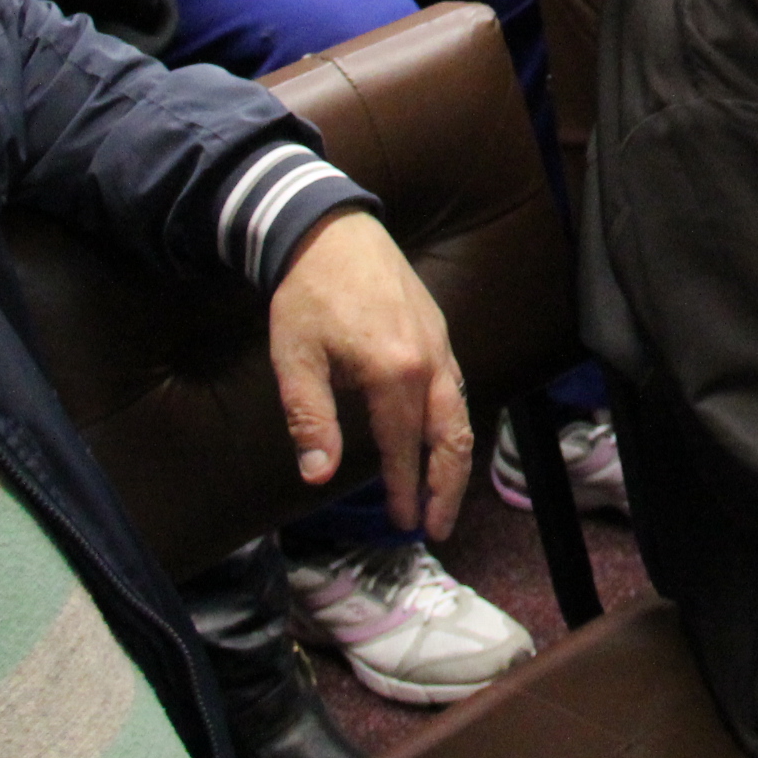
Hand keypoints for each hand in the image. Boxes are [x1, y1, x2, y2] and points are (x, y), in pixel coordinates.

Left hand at [266, 208, 473, 541]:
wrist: (332, 232)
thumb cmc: (307, 296)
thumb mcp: (295, 360)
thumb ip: (310, 419)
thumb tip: (319, 474)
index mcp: (393, 372)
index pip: (404, 447)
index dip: (403, 489)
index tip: (402, 523)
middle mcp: (429, 362)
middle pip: (453, 438)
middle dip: (447, 488)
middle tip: (437, 525)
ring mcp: (440, 345)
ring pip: (462, 414)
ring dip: (456, 461)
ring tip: (444, 496)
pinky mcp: (440, 332)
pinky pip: (458, 389)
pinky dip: (456, 425)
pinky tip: (441, 440)